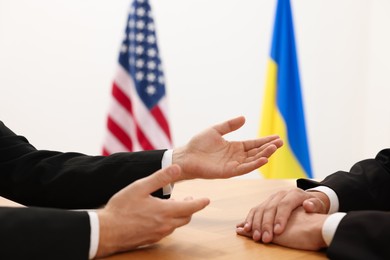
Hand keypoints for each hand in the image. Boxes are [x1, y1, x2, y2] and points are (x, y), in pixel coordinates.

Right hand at [95, 165, 209, 257]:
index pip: (191, 207)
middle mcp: (165, 225)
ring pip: (177, 224)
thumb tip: (178, 168)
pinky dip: (170, 222)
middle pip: (186, 217)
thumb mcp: (140, 187)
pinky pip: (167, 230)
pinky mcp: (151, 239)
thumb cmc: (121, 208)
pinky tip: (161, 216)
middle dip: (191, 208)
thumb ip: (160, 177)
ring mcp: (158, 234)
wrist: (106, 231)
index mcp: (165, 211)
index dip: (200, 203)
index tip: (207, 199)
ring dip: (180, 215)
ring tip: (175, 204)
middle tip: (190, 199)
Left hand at [173, 116, 282, 180]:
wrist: (186, 156)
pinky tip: (264, 160)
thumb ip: (229, 125)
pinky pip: (244, 169)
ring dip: (264, 155)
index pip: (253, 144)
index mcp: (234, 147)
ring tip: (274, 149)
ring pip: (253, 160)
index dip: (265, 141)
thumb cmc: (198, 144)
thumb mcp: (216, 130)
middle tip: (281, 143)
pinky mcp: (228, 172)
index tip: (277, 137)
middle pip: (256, 152)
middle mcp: (236, 157)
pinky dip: (254, 164)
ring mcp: (233, 165)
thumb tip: (244, 118)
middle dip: (268, 148)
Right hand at [236, 188, 328, 242]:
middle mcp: (280, 194)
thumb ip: (314, 205)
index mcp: (294, 193)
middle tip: (265, 238)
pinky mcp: (265, 203)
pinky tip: (245, 228)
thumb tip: (308, 205)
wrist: (308, 199)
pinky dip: (249, 219)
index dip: (280, 218)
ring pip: (260, 209)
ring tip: (255, 236)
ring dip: (256, 224)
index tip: (278, 231)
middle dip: (266, 225)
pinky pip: (255, 210)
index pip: (284, 205)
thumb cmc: (314, 206)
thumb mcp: (318, 205)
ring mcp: (271, 198)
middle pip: (270, 208)